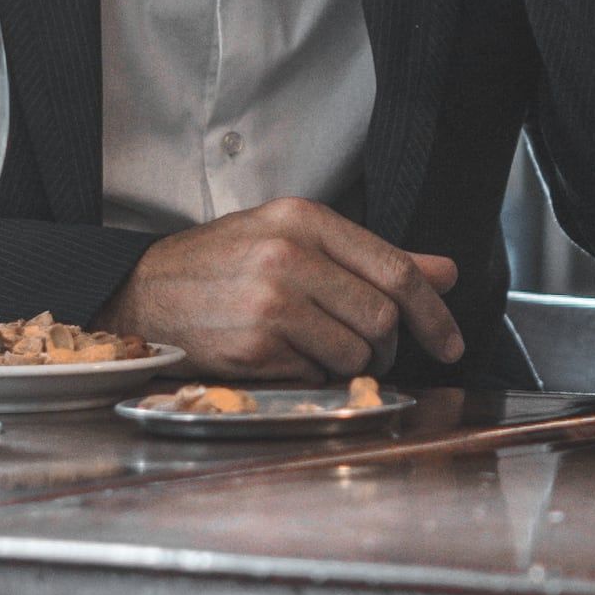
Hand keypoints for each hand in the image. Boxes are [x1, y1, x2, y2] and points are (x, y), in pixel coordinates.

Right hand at [105, 198, 465, 380]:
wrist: (142, 292)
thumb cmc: (224, 264)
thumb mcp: (293, 239)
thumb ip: (372, 257)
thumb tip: (446, 272)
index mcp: (304, 220)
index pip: (395, 271)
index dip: (435, 313)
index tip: (452, 343)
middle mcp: (288, 257)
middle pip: (383, 317)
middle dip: (389, 346)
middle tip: (374, 352)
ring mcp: (270, 303)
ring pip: (355, 352)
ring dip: (352, 364)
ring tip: (321, 351)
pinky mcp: (254, 347)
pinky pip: (316, 374)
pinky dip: (313, 375)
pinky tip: (285, 357)